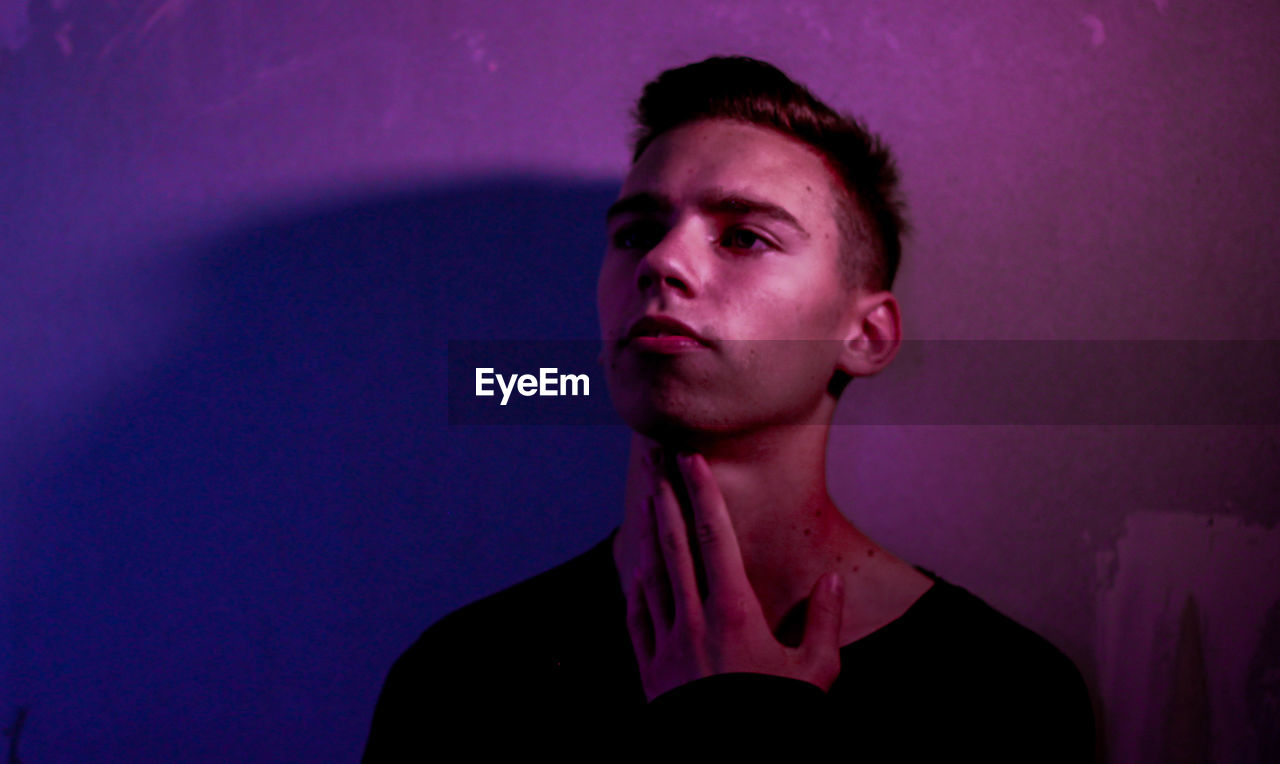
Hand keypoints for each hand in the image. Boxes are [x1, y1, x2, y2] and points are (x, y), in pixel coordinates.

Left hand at [624, 450, 844, 701]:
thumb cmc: (775, 720)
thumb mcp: (814, 675)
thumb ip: (826, 624)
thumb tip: (834, 581)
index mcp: (735, 613)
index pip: (714, 538)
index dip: (702, 495)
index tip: (692, 462)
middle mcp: (694, 620)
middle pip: (674, 545)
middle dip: (665, 498)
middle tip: (656, 462)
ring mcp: (666, 644)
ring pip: (650, 574)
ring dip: (646, 534)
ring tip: (644, 500)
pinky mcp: (650, 670)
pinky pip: (636, 615)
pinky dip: (634, 586)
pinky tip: (634, 568)